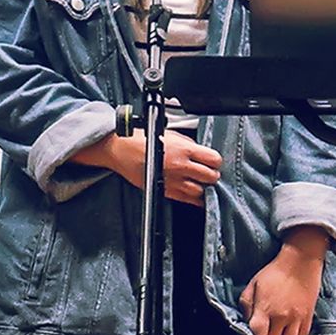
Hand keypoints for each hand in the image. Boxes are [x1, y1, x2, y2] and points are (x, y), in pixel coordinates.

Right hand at [71, 131, 221, 205]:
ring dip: (203, 188)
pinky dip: (194, 199)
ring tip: (200, 183)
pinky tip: (196, 195)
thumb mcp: (170, 134)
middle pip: (210, 177)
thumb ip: (189, 144)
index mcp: (184, 150)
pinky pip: (186, 200)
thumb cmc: (141, 140)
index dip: (215, 161)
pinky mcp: (164, 191)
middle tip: (208, 172)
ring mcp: (173, 181)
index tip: (213, 162)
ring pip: (200, 191)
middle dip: (211, 175)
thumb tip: (201, 152)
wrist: (121, 150)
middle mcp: (180, 166)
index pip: (213, 160)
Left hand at [238, 231, 326, 334]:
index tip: (255, 332)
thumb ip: (246, 306)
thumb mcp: (253, 285)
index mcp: (266, 308)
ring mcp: (297, 319)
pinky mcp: (308, 318)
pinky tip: (287, 334)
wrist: (300, 262)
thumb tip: (247, 322)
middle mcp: (282, 317)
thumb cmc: (275, 272)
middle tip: (264, 334)